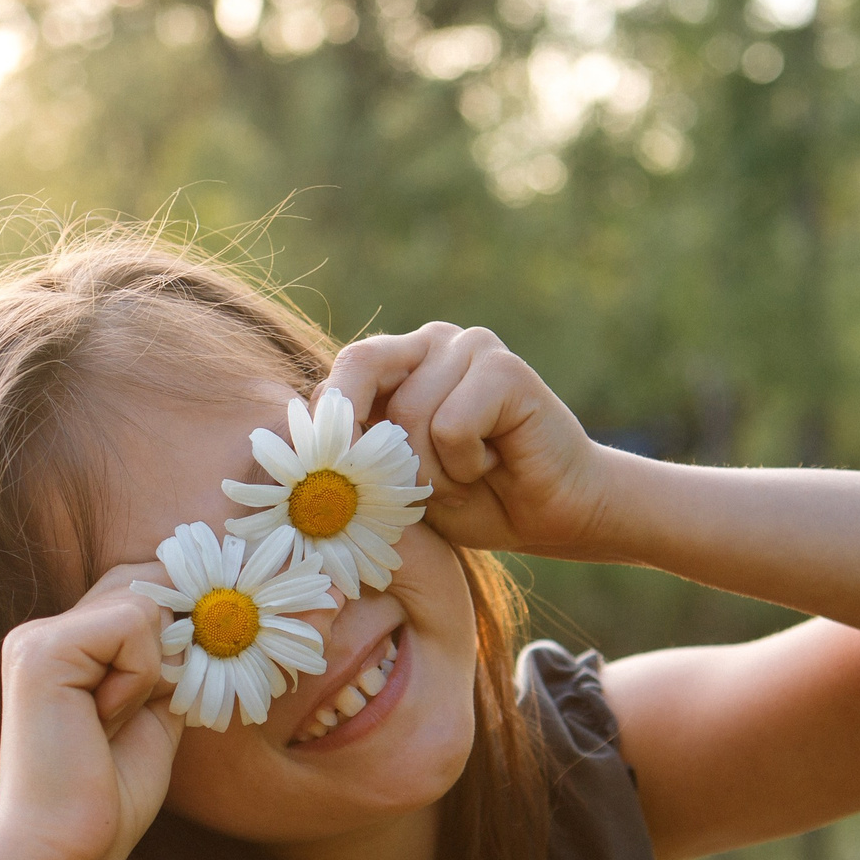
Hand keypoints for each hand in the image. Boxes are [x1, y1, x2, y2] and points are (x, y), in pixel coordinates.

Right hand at [0, 564, 182, 859]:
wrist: (63, 850)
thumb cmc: (108, 797)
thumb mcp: (155, 714)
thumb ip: (169, 663)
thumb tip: (205, 612)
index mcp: (66, 649)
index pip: (142, 593)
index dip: (177, 630)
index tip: (179, 683)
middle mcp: (45, 634)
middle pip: (146, 587)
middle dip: (169, 652)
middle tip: (132, 718)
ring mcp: (38, 638)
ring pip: (146, 604)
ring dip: (152, 673)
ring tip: (110, 724)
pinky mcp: (42, 650)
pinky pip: (133, 624)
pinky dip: (140, 678)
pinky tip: (103, 720)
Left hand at [324, 324, 619, 557]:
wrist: (555, 517)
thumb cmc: (474, 499)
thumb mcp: (398, 480)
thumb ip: (357, 450)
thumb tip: (304, 440)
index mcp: (403, 360)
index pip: (345, 370)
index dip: (330, 422)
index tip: (328, 477)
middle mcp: (434, 342)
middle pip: (365, 382)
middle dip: (378, 452)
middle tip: (410, 491)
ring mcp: (472, 347)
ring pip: (409, 415)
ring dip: (434, 471)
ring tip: (471, 474)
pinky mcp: (506, 369)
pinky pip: (451, 426)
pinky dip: (466, 465)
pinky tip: (496, 464)